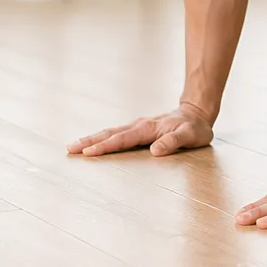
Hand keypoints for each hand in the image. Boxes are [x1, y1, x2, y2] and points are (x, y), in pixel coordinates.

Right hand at [67, 104, 213, 156]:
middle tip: (69, 149)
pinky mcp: (137, 129)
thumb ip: (174, 141)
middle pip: (110, 133)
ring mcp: (137, 126)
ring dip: (92, 139)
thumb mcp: (190, 135)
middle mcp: (139, 126)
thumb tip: (155, 151)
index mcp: (149, 128)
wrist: (197, 113)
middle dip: (90, 141)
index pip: (123, 139)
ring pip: (110, 132)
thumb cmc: (195, 127)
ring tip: (73, 146)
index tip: (88, 152)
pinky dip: (101, 137)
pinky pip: (116, 134)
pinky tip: (91, 143)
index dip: (105, 146)